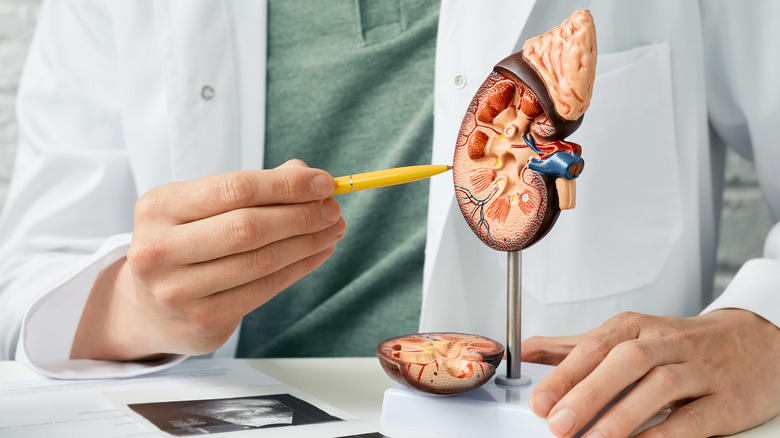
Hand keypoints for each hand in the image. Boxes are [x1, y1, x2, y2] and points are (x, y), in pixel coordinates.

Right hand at [71, 160, 344, 360]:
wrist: (148, 307)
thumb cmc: (185, 242)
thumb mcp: (203, 206)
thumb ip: (252, 187)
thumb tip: (305, 174)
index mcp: (159, 207)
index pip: (235, 189)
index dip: (286, 185)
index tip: (323, 182)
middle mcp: (160, 249)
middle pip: (248, 227)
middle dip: (301, 215)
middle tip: (333, 209)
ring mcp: (179, 290)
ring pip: (261, 261)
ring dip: (307, 243)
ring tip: (333, 230)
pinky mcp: (203, 320)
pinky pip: (264, 289)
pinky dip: (299, 268)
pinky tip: (317, 253)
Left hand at [521, 309, 779, 436]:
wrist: (755, 342)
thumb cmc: (679, 344)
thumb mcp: (628, 336)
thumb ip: (575, 347)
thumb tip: (526, 354)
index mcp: (636, 328)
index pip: (594, 346)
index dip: (564, 373)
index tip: (538, 400)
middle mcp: (666, 343)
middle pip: (624, 361)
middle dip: (587, 392)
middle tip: (558, 423)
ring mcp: (698, 370)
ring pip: (659, 386)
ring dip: (623, 415)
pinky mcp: (725, 400)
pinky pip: (692, 418)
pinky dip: (663, 434)